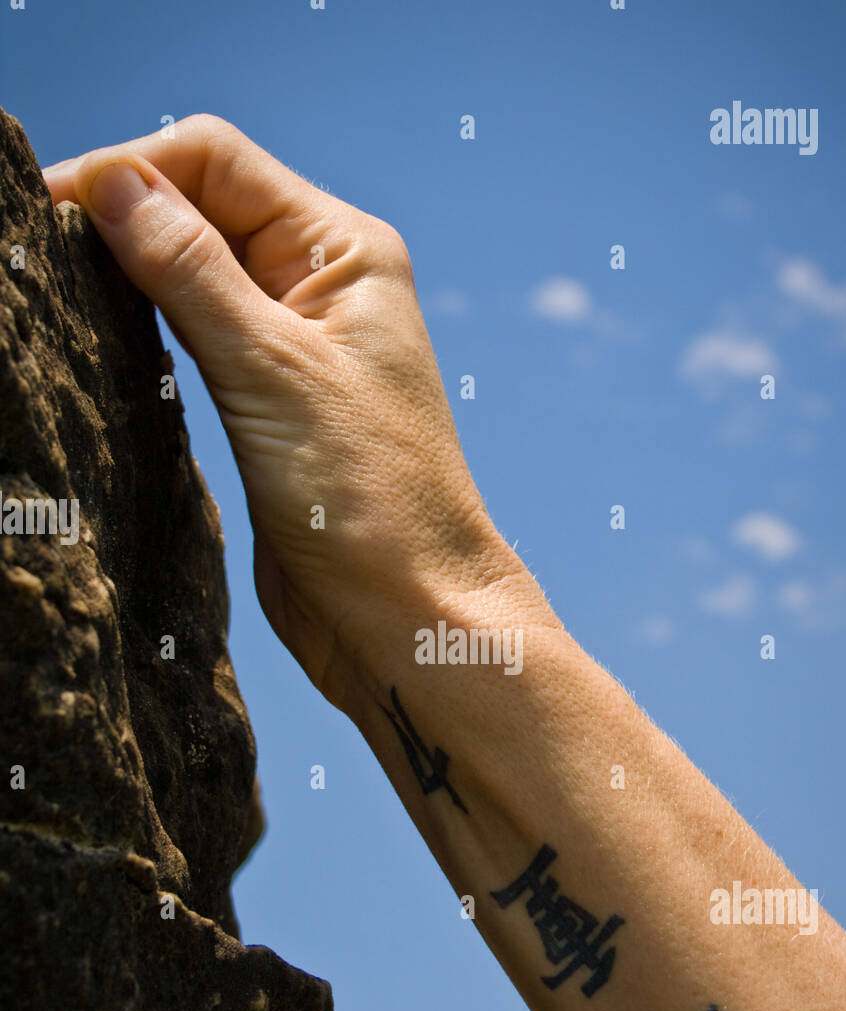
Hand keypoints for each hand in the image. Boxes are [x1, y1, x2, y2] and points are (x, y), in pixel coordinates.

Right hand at [43, 116, 544, 713]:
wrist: (405, 614)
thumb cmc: (369, 499)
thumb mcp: (272, 371)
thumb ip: (191, 272)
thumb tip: (115, 182)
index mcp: (344, 252)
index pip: (215, 161)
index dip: (128, 170)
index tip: (50, 212)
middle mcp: (321, 286)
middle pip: (199, 207)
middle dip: (122, 215)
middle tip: (41, 255)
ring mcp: (294, 345)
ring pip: (191, 274)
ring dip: (127, 272)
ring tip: (60, 294)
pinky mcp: (267, 403)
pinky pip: (194, 339)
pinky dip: (146, 328)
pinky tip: (102, 341)